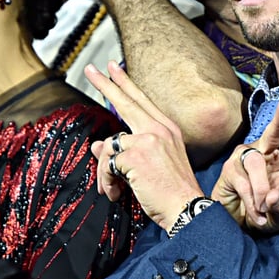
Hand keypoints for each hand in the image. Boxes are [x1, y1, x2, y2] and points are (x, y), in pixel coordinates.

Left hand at [85, 61, 204, 230]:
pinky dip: (106, 180)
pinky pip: (107, 164)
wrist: (187, 209)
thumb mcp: (150, 166)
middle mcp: (159, 130)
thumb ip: (126, 152)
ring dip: (104, 170)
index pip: (143, 101)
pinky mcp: (135, 155)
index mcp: (168, 130)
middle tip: (91, 69)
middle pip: (126, 102)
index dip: (127, 84)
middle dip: (106, 84)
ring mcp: (147, 140)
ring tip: (109, 188)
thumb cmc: (172, 192)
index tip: (114, 69)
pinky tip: (115, 192)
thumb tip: (97, 145)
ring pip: (109, 145)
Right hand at [210, 99, 278, 232]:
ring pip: (255, 162)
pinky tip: (256, 214)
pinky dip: (251, 202)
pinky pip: (242, 182)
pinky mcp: (229, 171)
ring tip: (264, 208)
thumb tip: (271, 197)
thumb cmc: (268, 215)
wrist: (241, 227)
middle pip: (273, 133)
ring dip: (261, 187)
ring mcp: (245, 159)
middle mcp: (265, 152)